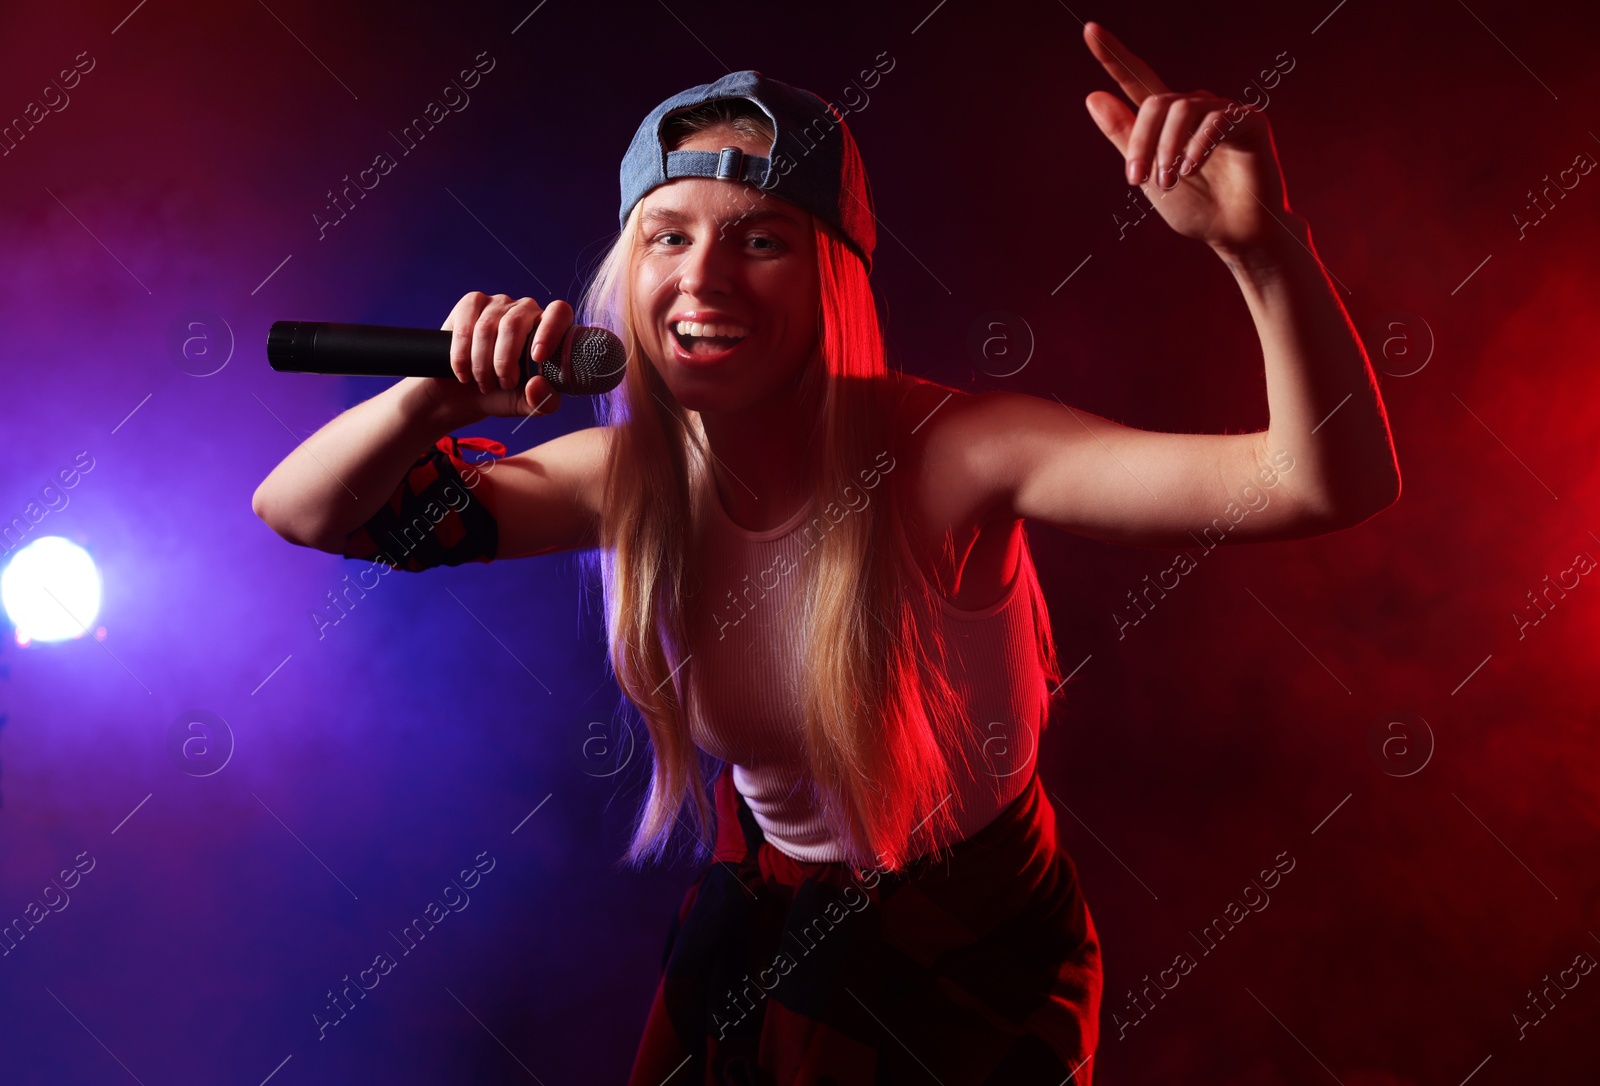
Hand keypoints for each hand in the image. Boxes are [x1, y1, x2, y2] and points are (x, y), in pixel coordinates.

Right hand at [425, 291, 567, 420]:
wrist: (466, 394)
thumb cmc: (504, 395)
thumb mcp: (528, 404)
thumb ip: (542, 400)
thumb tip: (536, 384)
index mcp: (550, 329)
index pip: (559, 312)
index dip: (550, 330)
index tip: (537, 358)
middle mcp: (527, 310)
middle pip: (515, 324)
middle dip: (504, 361)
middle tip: (503, 384)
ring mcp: (499, 303)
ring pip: (487, 327)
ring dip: (482, 363)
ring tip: (484, 383)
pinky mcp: (472, 303)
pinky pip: (466, 326)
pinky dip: (462, 355)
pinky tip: (464, 372)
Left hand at [1082, 21, 1292, 253]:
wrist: (1235, 233)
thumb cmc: (1196, 208)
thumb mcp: (1148, 177)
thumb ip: (1124, 137)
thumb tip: (1092, 96)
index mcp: (1166, 121)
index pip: (1136, 79)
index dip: (1113, 55)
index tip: (1088, 29)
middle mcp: (1194, 108)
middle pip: (1155, 101)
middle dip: (1141, 141)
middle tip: (1139, 181)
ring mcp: (1223, 111)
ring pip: (1183, 109)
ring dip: (1168, 148)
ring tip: (1169, 181)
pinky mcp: (1249, 121)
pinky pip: (1217, 119)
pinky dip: (1198, 144)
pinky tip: (1191, 167)